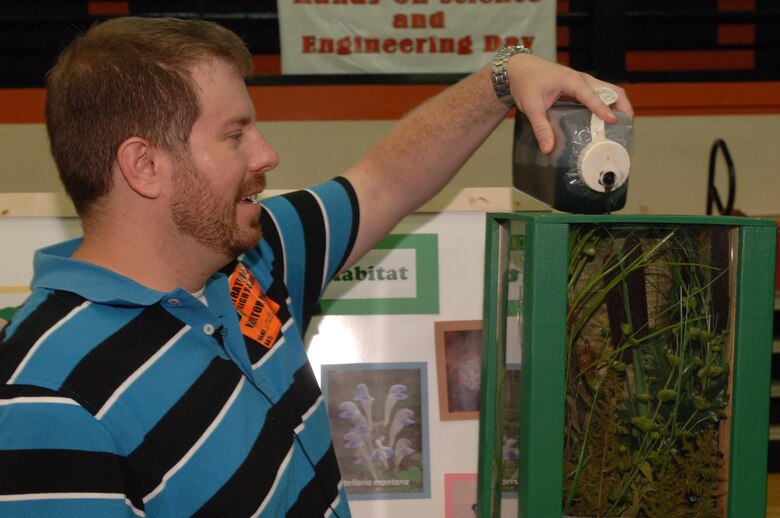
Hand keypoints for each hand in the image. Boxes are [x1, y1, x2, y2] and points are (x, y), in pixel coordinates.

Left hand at [506, 54, 632, 153]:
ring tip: (623, 127)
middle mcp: (581, 79)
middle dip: (623, 106)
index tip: (612, 121)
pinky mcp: (579, 89)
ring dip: (618, 106)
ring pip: (608, 92)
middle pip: (611, 90)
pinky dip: (607, 107)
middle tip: (627, 126)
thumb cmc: (525, 82)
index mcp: (571, 81)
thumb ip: (540, 127)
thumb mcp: (531, 106)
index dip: (602, 108)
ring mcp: (582, 83)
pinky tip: (606, 122)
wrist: (519, 68)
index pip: (592, 95)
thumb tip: (548, 148)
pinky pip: (599, 96)